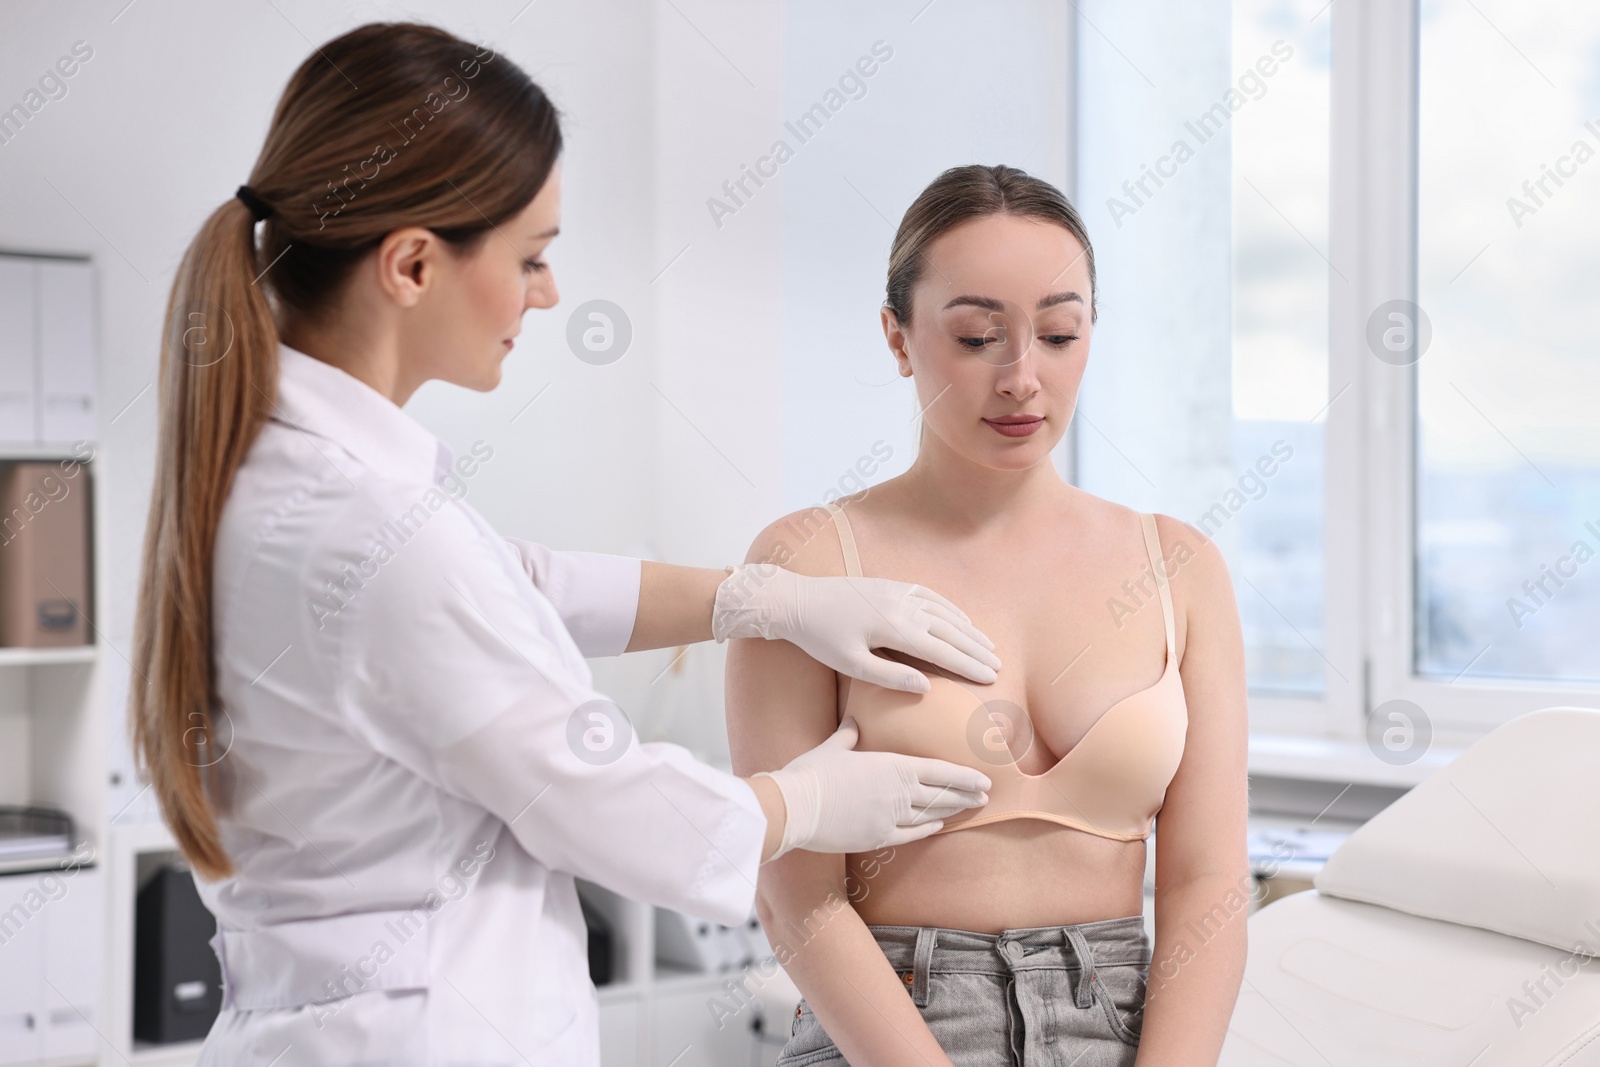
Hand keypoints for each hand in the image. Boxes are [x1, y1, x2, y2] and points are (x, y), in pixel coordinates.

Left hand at [712, 564, 1000, 691]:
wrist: (796, 600)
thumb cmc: (819, 638)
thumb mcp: (851, 664)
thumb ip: (889, 677)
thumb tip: (925, 688)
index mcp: (894, 629)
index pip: (941, 650)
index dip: (968, 664)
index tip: (990, 677)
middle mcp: (902, 607)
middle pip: (949, 630)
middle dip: (976, 649)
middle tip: (998, 665)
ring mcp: (898, 592)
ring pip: (944, 612)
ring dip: (968, 628)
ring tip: (987, 645)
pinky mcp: (890, 585)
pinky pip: (929, 595)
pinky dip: (949, 608)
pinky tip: (960, 618)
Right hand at [754, 718, 991, 859]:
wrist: (795, 807)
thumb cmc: (811, 773)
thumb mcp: (832, 747)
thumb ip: (848, 736)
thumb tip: (853, 723)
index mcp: (890, 766)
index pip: (938, 771)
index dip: (963, 777)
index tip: (983, 780)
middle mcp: (897, 793)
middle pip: (940, 794)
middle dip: (965, 794)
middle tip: (985, 796)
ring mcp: (889, 817)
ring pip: (930, 814)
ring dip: (952, 811)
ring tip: (969, 809)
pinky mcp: (877, 837)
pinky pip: (910, 834)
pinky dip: (927, 829)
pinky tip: (938, 826)